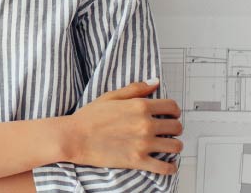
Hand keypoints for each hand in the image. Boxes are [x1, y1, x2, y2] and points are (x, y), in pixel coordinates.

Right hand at [64, 79, 182, 174]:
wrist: (74, 137)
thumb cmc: (89, 117)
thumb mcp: (112, 96)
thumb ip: (136, 88)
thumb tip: (154, 82)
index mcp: (140, 106)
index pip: (172, 107)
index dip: (175, 110)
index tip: (173, 114)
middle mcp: (145, 124)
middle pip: (176, 126)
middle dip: (175, 128)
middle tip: (169, 131)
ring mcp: (143, 144)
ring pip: (175, 146)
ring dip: (174, 146)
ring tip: (168, 146)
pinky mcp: (137, 161)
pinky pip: (164, 168)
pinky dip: (169, 168)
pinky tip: (167, 165)